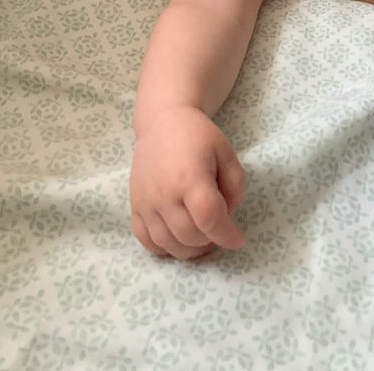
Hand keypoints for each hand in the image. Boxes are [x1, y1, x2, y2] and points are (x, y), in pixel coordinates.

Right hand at [130, 105, 246, 259]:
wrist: (162, 123)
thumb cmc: (197, 136)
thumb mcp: (226, 152)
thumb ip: (235, 186)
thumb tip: (228, 215)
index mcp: (190, 177)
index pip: (208, 218)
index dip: (227, 235)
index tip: (238, 239)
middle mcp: (164, 194)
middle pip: (189, 236)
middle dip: (210, 241)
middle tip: (219, 230)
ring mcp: (145, 203)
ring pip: (168, 245)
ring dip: (190, 249)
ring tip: (203, 236)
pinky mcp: (135, 207)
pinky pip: (147, 242)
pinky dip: (165, 248)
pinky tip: (179, 237)